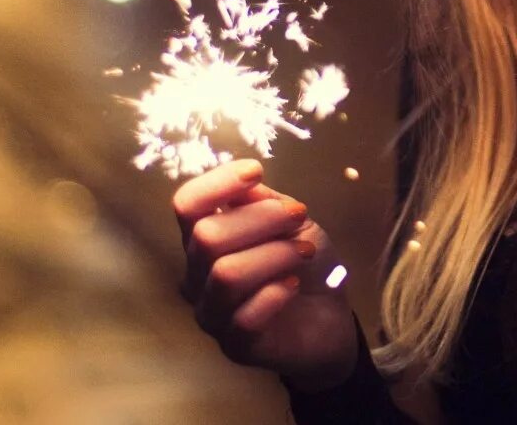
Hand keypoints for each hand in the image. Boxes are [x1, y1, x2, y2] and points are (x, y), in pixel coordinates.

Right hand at [173, 158, 357, 390]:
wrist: (330, 317)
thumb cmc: (303, 262)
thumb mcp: (290, 222)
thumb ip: (264, 202)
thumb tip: (246, 185)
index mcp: (204, 238)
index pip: (186, 205)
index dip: (216, 184)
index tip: (255, 171)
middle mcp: (197, 275)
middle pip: (206, 237)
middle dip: (261, 219)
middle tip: (299, 216)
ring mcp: (212, 313)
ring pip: (225, 275)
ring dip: (274, 255)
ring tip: (304, 252)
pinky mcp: (235, 345)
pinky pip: (244, 317)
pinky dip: (275, 294)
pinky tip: (293, 285)